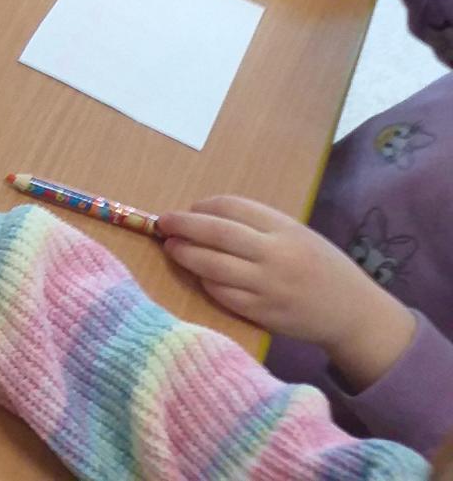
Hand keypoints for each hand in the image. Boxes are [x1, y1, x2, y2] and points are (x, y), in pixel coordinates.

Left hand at [160, 196, 417, 390]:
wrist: (354, 313)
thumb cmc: (321, 268)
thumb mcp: (298, 235)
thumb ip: (259, 225)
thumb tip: (204, 216)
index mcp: (286, 229)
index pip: (234, 207)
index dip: (204, 206)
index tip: (190, 209)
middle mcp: (276, 254)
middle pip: (217, 233)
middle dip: (184, 225)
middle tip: (164, 223)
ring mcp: (269, 286)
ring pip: (213, 265)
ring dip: (186, 254)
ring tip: (172, 247)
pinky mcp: (263, 313)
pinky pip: (222, 294)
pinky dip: (205, 282)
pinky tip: (199, 275)